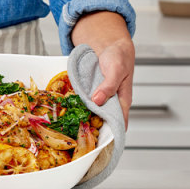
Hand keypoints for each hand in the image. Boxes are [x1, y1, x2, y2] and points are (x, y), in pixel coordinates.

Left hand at [71, 12, 134, 128]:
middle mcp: (110, 102)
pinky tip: (66, 112)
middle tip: (77, 136)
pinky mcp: (90, 93)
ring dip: (82, 119)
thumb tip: (97, 101)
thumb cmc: (118, 57)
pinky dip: (76, 107)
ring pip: (91, 113)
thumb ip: (108, 86)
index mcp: (122, 101)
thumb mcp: (116, 70)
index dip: (111, 135)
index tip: (98, 144)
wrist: (109, 44)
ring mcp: (100, 98)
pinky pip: (83, 103)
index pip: (119, 124)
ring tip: (68, 128)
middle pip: (103, 122)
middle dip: (92, 130)